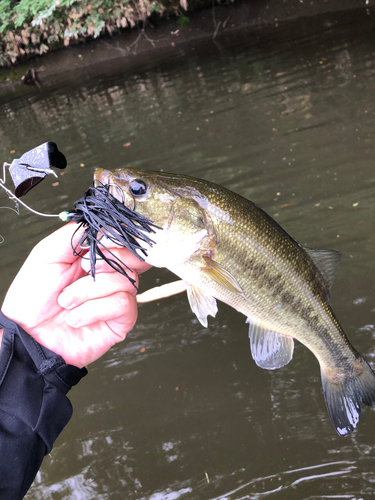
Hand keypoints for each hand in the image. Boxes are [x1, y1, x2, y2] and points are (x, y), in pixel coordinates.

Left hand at [1, 223, 150, 367]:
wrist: (27, 336)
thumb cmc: (32, 297)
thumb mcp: (48, 254)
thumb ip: (74, 234)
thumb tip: (103, 223)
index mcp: (95, 257)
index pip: (123, 240)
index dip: (116, 238)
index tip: (98, 241)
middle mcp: (110, 276)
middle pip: (134, 257)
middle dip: (107, 260)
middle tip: (82, 268)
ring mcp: (117, 298)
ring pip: (126, 280)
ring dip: (88, 291)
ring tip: (66, 302)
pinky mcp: (121, 321)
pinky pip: (122, 304)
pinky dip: (94, 309)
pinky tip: (76, 318)